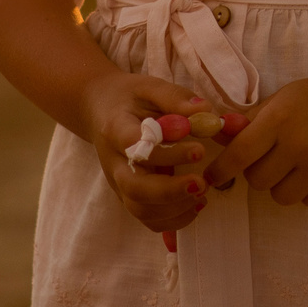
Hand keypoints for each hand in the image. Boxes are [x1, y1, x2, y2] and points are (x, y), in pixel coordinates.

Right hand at [82, 70, 218, 233]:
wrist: (102, 110)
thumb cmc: (130, 98)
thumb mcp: (150, 86)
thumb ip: (175, 98)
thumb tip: (206, 111)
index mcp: (115, 129)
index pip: (136, 148)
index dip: (167, 154)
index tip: (200, 149)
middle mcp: (114, 163)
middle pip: (135, 188)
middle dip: (171, 191)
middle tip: (202, 182)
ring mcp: (119, 183)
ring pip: (140, 209)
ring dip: (175, 208)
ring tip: (203, 190)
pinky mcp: (129, 196)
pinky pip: (147, 219)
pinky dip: (173, 219)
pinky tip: (197, 203)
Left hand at [204, 69, 307, 208]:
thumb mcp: (286, 97)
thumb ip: (252, 119)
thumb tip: (216, 135)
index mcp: (281, 118)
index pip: (239, 154)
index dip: (220, 170)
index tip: (212, 178)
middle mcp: (300, 144)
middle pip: (257, 181)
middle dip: (260, 172)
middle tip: (275, 157)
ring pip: (281, 197)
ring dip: (284, 184)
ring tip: (300, 164)